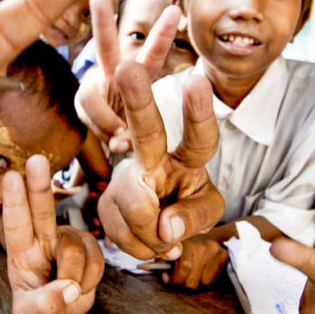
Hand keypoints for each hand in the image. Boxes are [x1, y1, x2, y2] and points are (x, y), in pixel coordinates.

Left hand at [3, 155, 104, 313]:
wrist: (66, 305)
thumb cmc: (39, 305)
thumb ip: (44, 307)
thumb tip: (68, 290)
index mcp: (20, 252)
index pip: (15, 225)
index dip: (14, 202)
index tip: (12, 177)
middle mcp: (42, 238)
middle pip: (42, 211)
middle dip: (39, 186)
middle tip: (36, 160)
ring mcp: (68, 239)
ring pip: (75, 250)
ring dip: (74, 277)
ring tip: (66, 290)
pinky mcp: (90, 244)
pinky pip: (96, 261)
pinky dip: (90, 280)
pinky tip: (81, 283)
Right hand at [75, 0, 179, 151]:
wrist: (117, 141)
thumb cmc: (139, 125)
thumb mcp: (148, 126)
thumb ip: (132, 134)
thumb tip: (119, 145)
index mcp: (140, 72)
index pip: (153, 52)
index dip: (162, 33)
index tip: (176, 11)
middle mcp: (114, 73)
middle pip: (106, 46)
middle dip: (103, 22)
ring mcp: (95, 86)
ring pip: (88, 92)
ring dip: (106, 118)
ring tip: (120, 140)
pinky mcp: (81, 103)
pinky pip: (87, 115)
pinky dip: (101, 129)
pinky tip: (112, 141)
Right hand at [97, 62, 222, 259]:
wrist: (156, 221)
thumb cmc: (188, 204)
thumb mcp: (207, 211)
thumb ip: (194, 217)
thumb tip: (166, 227)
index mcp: (188, 156)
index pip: (199, 136)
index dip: (198, 112)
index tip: (196, 80)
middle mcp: (154, 157)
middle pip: (146, 130)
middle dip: (138, 99)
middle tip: (129, 67)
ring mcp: (126, 178)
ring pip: (135, 205)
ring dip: (154, 235)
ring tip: (163, 240)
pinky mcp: (107, 200)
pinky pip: (119, 230)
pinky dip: (138, 246)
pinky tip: (145, 239)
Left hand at [163, 234, 228, 288]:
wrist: (208, 236)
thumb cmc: (185, 247)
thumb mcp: (172, 250)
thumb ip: (163, 260)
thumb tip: (156, 272)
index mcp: (187, 242)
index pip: (184, 266)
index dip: (175, 278)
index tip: (168, 277)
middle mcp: (203, 245)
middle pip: (192, 280)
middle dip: (183, 283)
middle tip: (180, 278)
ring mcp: (215, 251)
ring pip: (203, 282)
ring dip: (195, 281)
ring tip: (192, 272)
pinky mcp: (224, 256)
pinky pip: (212, 279)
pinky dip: (206, 279)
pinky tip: (203, 270)